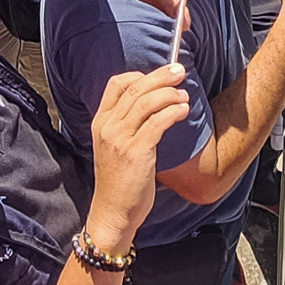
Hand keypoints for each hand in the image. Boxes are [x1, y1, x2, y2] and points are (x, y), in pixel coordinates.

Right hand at [80, 64, 198, 252]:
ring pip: (145, 103)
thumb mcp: (114, 147)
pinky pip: (156, 123)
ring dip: (169, 94)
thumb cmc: (119, 181)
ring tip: (185, 95)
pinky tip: (183, 111)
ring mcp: (120, 140)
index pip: (116, 85)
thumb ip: (126, 125)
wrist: (112, 212)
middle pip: (135, 89)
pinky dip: (172, 112)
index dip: (139, 75)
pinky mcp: (136, 153)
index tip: (159, 76)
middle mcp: (108, 127)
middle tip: (180, 71)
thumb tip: (151, 104)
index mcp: (100, 123)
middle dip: (160, 77)